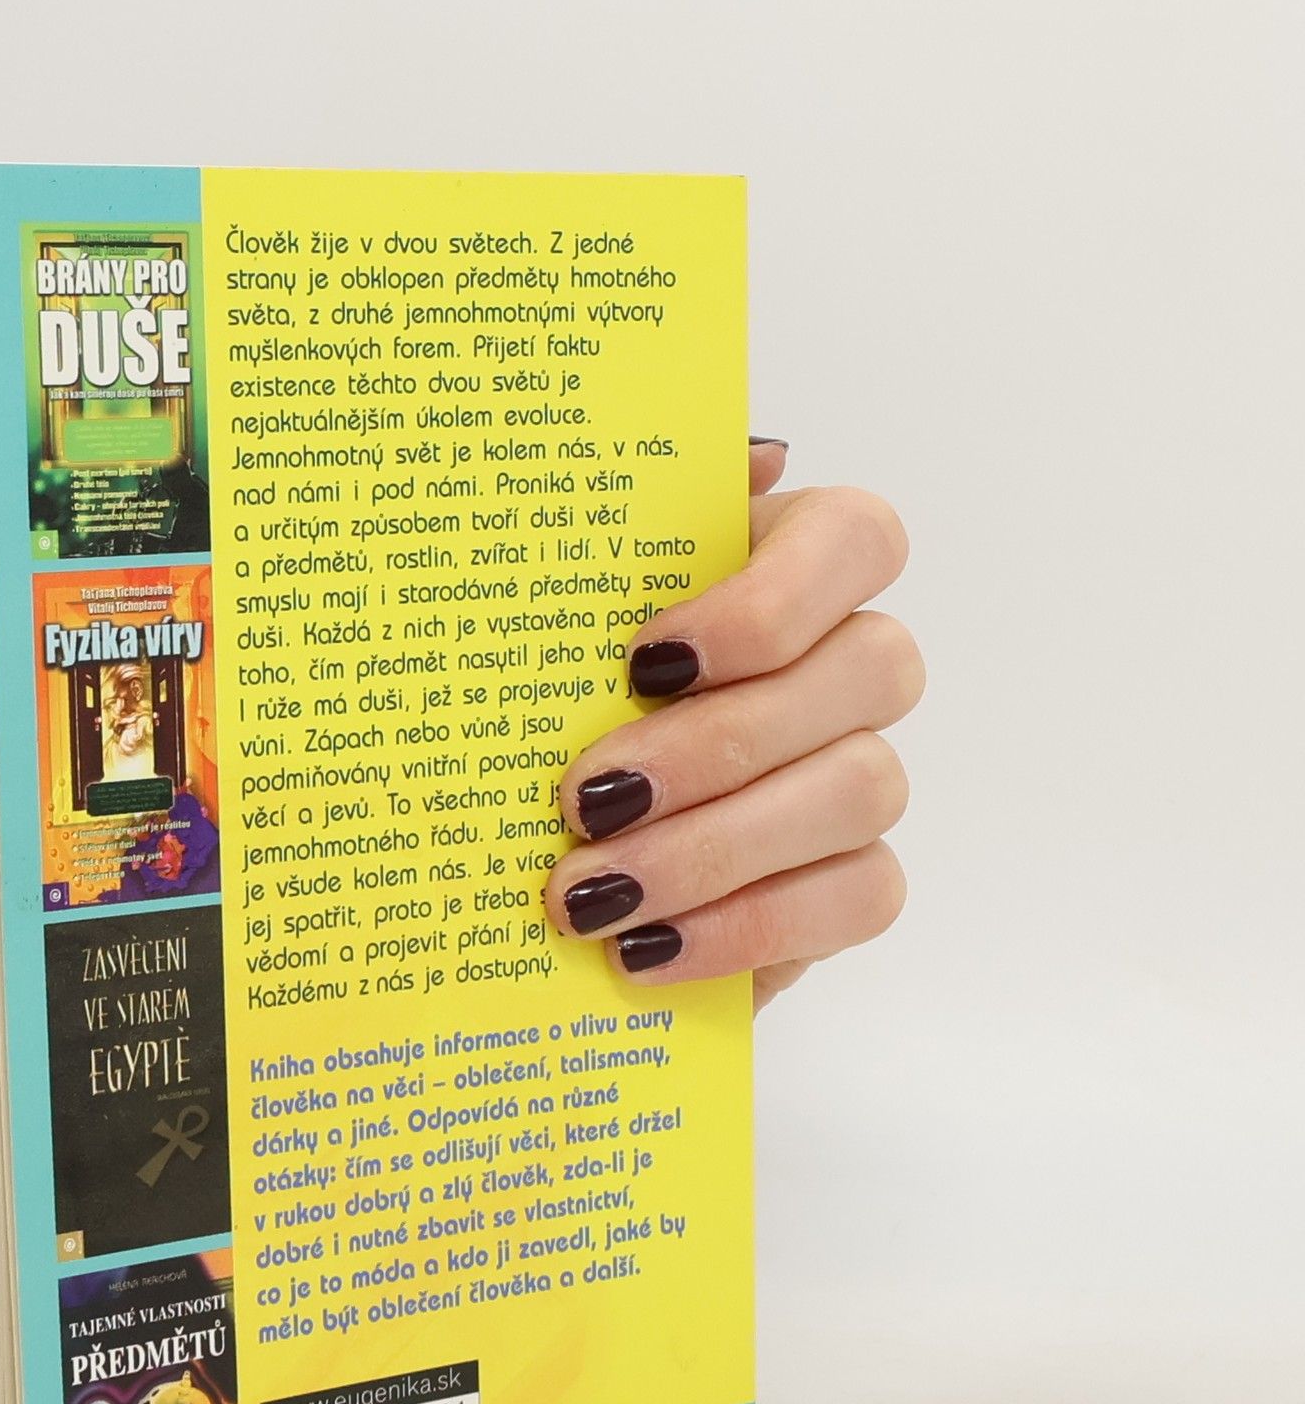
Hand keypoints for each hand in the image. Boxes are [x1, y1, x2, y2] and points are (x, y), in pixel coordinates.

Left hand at [543, 440, 920, 1010]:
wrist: (534, 843)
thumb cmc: (549, 698)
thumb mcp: (547, 615)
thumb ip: (616, 533)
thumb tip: (745, 455)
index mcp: (788, 564)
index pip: (857, 538)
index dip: (769, 597)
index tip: (645, 659)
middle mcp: (849, 661)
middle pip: (868, 671)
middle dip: (716, 745)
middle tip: (586, 798)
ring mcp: (862, 771)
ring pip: (863, 788)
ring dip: (717, 847)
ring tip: (591, 893)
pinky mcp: (852, 879)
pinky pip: (857, 898)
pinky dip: (746, 928)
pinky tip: (644, 948)